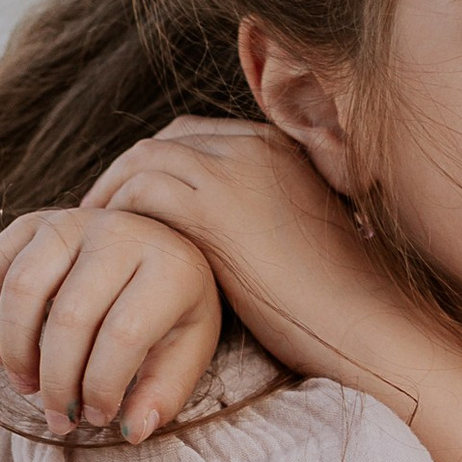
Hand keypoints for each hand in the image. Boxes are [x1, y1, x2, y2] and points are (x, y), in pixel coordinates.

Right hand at [0, 204, 224, 440]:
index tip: (97, 417)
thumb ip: (164, 391)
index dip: (101, 386)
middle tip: (58, 418)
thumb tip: (131, 431)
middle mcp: (119, 234)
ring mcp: (71, 222)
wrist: (157, 246)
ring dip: (16, 350)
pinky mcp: (33, 223)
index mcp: (168, 268)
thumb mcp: (188, 348)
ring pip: (23, 289)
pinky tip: (1, 354)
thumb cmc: (173, 307)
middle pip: (70, 317)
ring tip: (27, 387)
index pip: (123, 335)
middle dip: (57, 380)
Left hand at [83, 119, 421, 391]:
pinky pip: (143, 194)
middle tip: (100, 215)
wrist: (366, 323)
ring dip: (113, 194)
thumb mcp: (301, 239)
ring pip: (145, 160)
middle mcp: (257, 146)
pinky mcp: (216, 208)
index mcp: (282, 148)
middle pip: (165, 140)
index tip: (134, 202)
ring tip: (94, 235)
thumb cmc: (342, 301)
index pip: (197, 137)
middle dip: (126, 173)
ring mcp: (236, 171)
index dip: (158, 166)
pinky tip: (110, 251)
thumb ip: (263, 218)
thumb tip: (229, 238)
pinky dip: (120, 216)